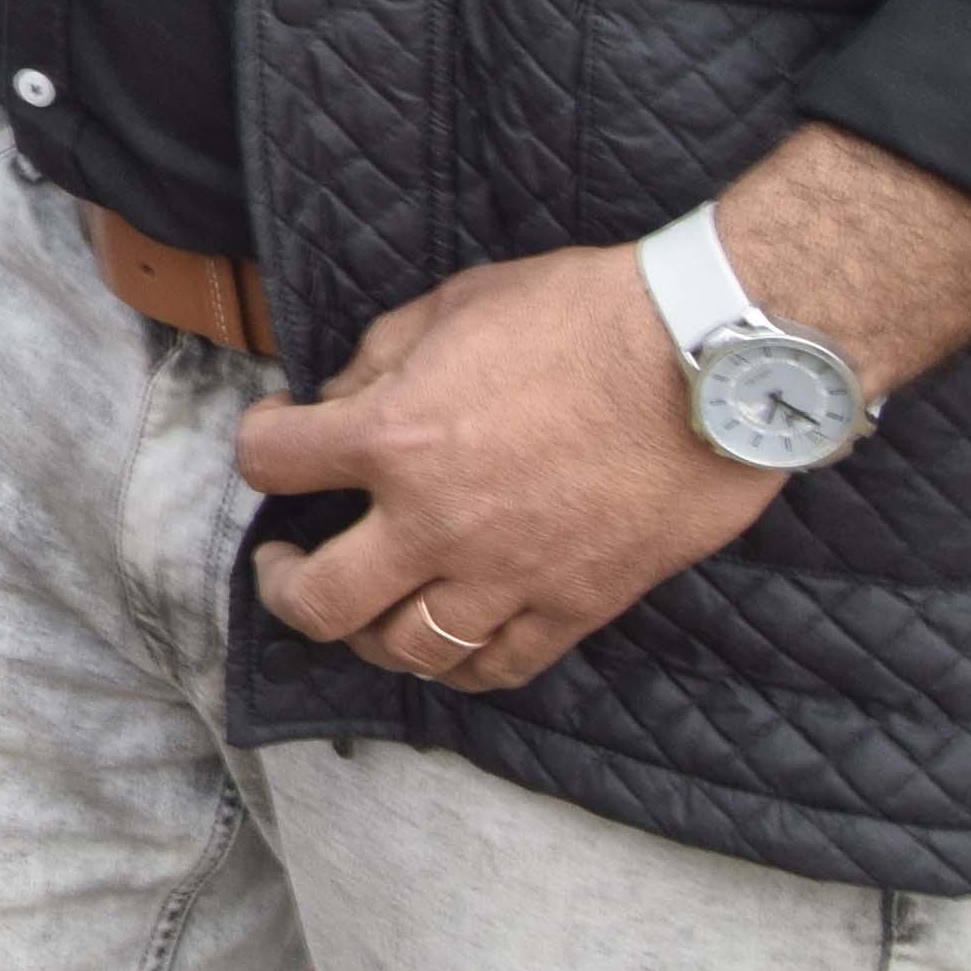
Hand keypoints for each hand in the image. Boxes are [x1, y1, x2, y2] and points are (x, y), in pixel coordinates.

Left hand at [237, 243, 779, 691]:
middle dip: (284, 586)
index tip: (280, 435)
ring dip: (368, 635)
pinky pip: (500, 665)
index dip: (261, 443)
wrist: (708, 361)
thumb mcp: (453, 305)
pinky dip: (461, 662)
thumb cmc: (584, 314)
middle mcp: (437, 521)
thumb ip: (381, 358)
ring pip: (406, 650)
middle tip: (285, 565)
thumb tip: (342, 398)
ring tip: (364, 608)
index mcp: (393, 435)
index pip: (272, 462)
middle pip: (319, 601)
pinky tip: (448, 641)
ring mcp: (508, 574)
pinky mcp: (578, 605)